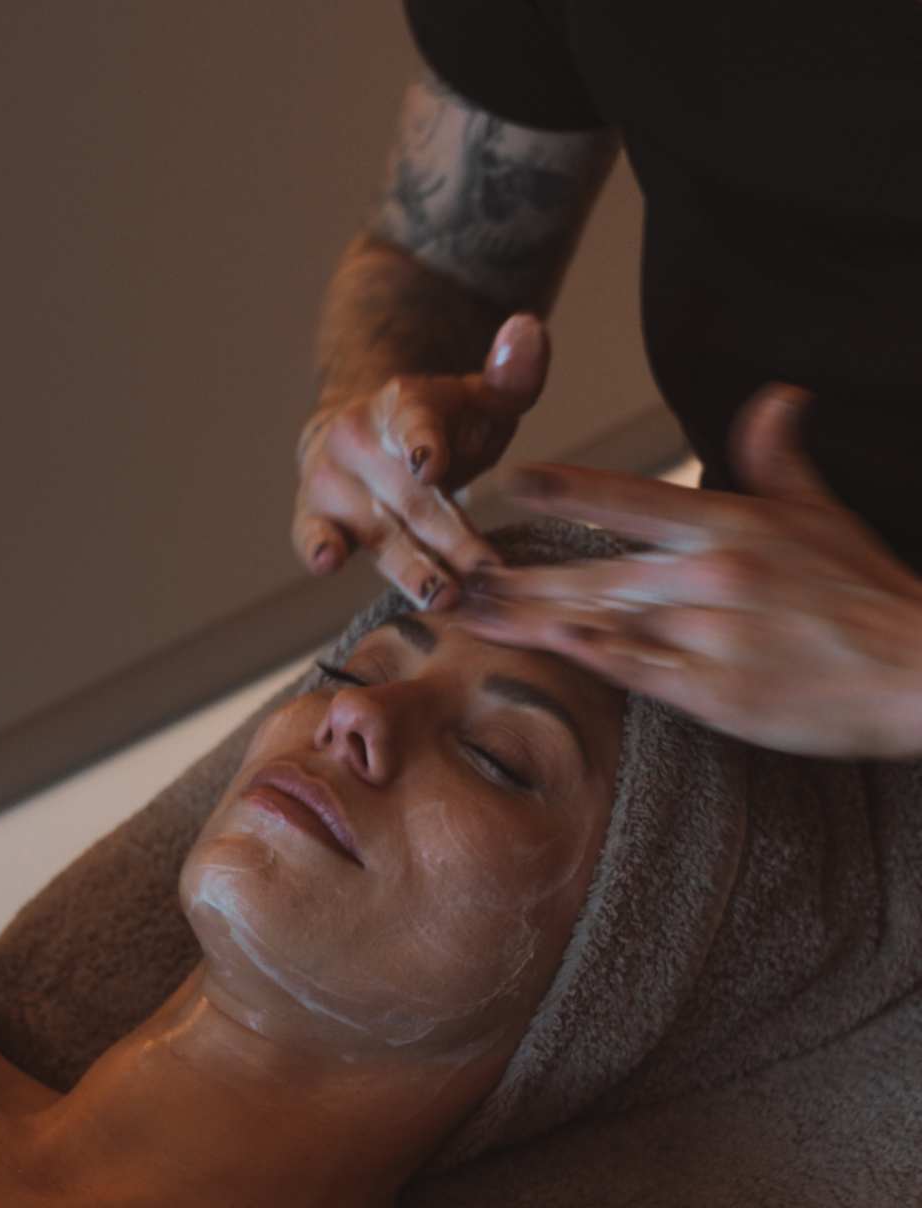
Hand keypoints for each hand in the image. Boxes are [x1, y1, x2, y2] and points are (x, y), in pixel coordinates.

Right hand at [292, 313, 549, 610]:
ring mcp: (331, 481)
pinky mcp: (314, 517)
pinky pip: (311, 534)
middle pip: (409, 496)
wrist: (364, 437)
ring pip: (375, 530)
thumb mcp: (482, 398)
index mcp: (402, 403)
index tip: (432, 465)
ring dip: (409, 566)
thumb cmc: (439, 426)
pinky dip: (316, 546)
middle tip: (486, 569)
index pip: (414, 422)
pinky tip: (327, 561)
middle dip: (449, 537)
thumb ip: (513, 374)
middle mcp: (358, 439)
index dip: (423, 443)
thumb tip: (528, 329)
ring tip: (443, 594)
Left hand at [447, 382, 921, 758]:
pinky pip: (636, 672)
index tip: (507, 480)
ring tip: (468, 613)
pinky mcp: (716, 692)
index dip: (568, 489)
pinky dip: (586, 658)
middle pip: (593, 568)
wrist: (918, 670)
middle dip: (517, 571)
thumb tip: (776, 396)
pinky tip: (541, 646)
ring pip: (600, 620)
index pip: (633, 501)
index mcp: (733, 525)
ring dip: (528, 616)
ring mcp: (710, 635)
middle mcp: (712, 573)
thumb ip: (778, 459)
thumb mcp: (823, 515)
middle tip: (452, 569)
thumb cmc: (866, 594)